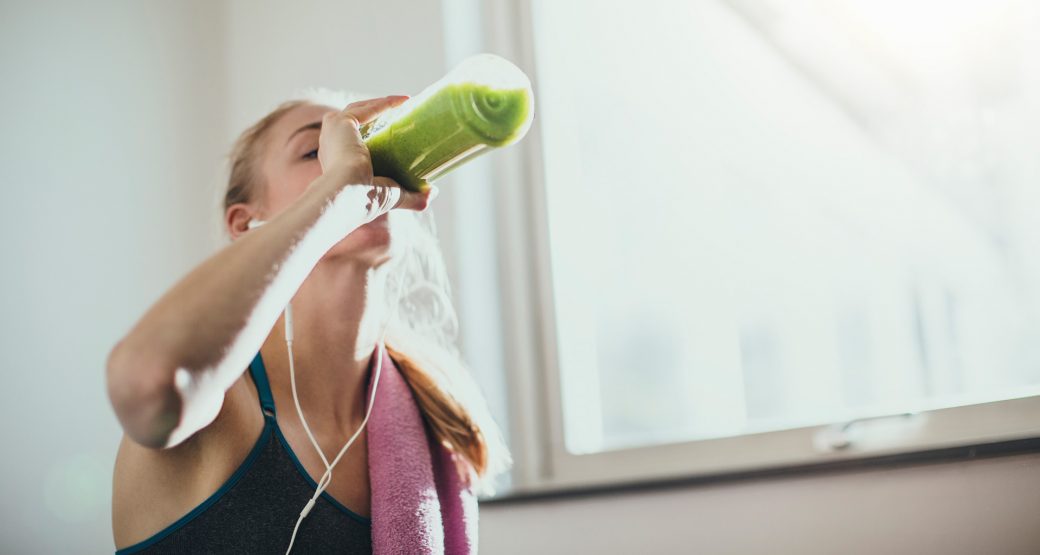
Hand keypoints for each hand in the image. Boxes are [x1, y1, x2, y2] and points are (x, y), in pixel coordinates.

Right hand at [319, 96, 435, 211]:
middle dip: (379, 113)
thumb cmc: (365, 200)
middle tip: (404, 112)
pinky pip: (366, 109)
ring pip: (360, 109)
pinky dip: (384, 104)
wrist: (350, 196)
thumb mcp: (393, 195)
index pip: (355, 139)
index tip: (397, 128)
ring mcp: (333, 132)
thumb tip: (433, 193)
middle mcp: (332, 145)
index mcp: (338, 161)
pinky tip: (404, 101)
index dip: (375, 130)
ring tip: (406, 102)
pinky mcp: (341, 122)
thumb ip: (412, 196)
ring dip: (382, 104)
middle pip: (357, 120)